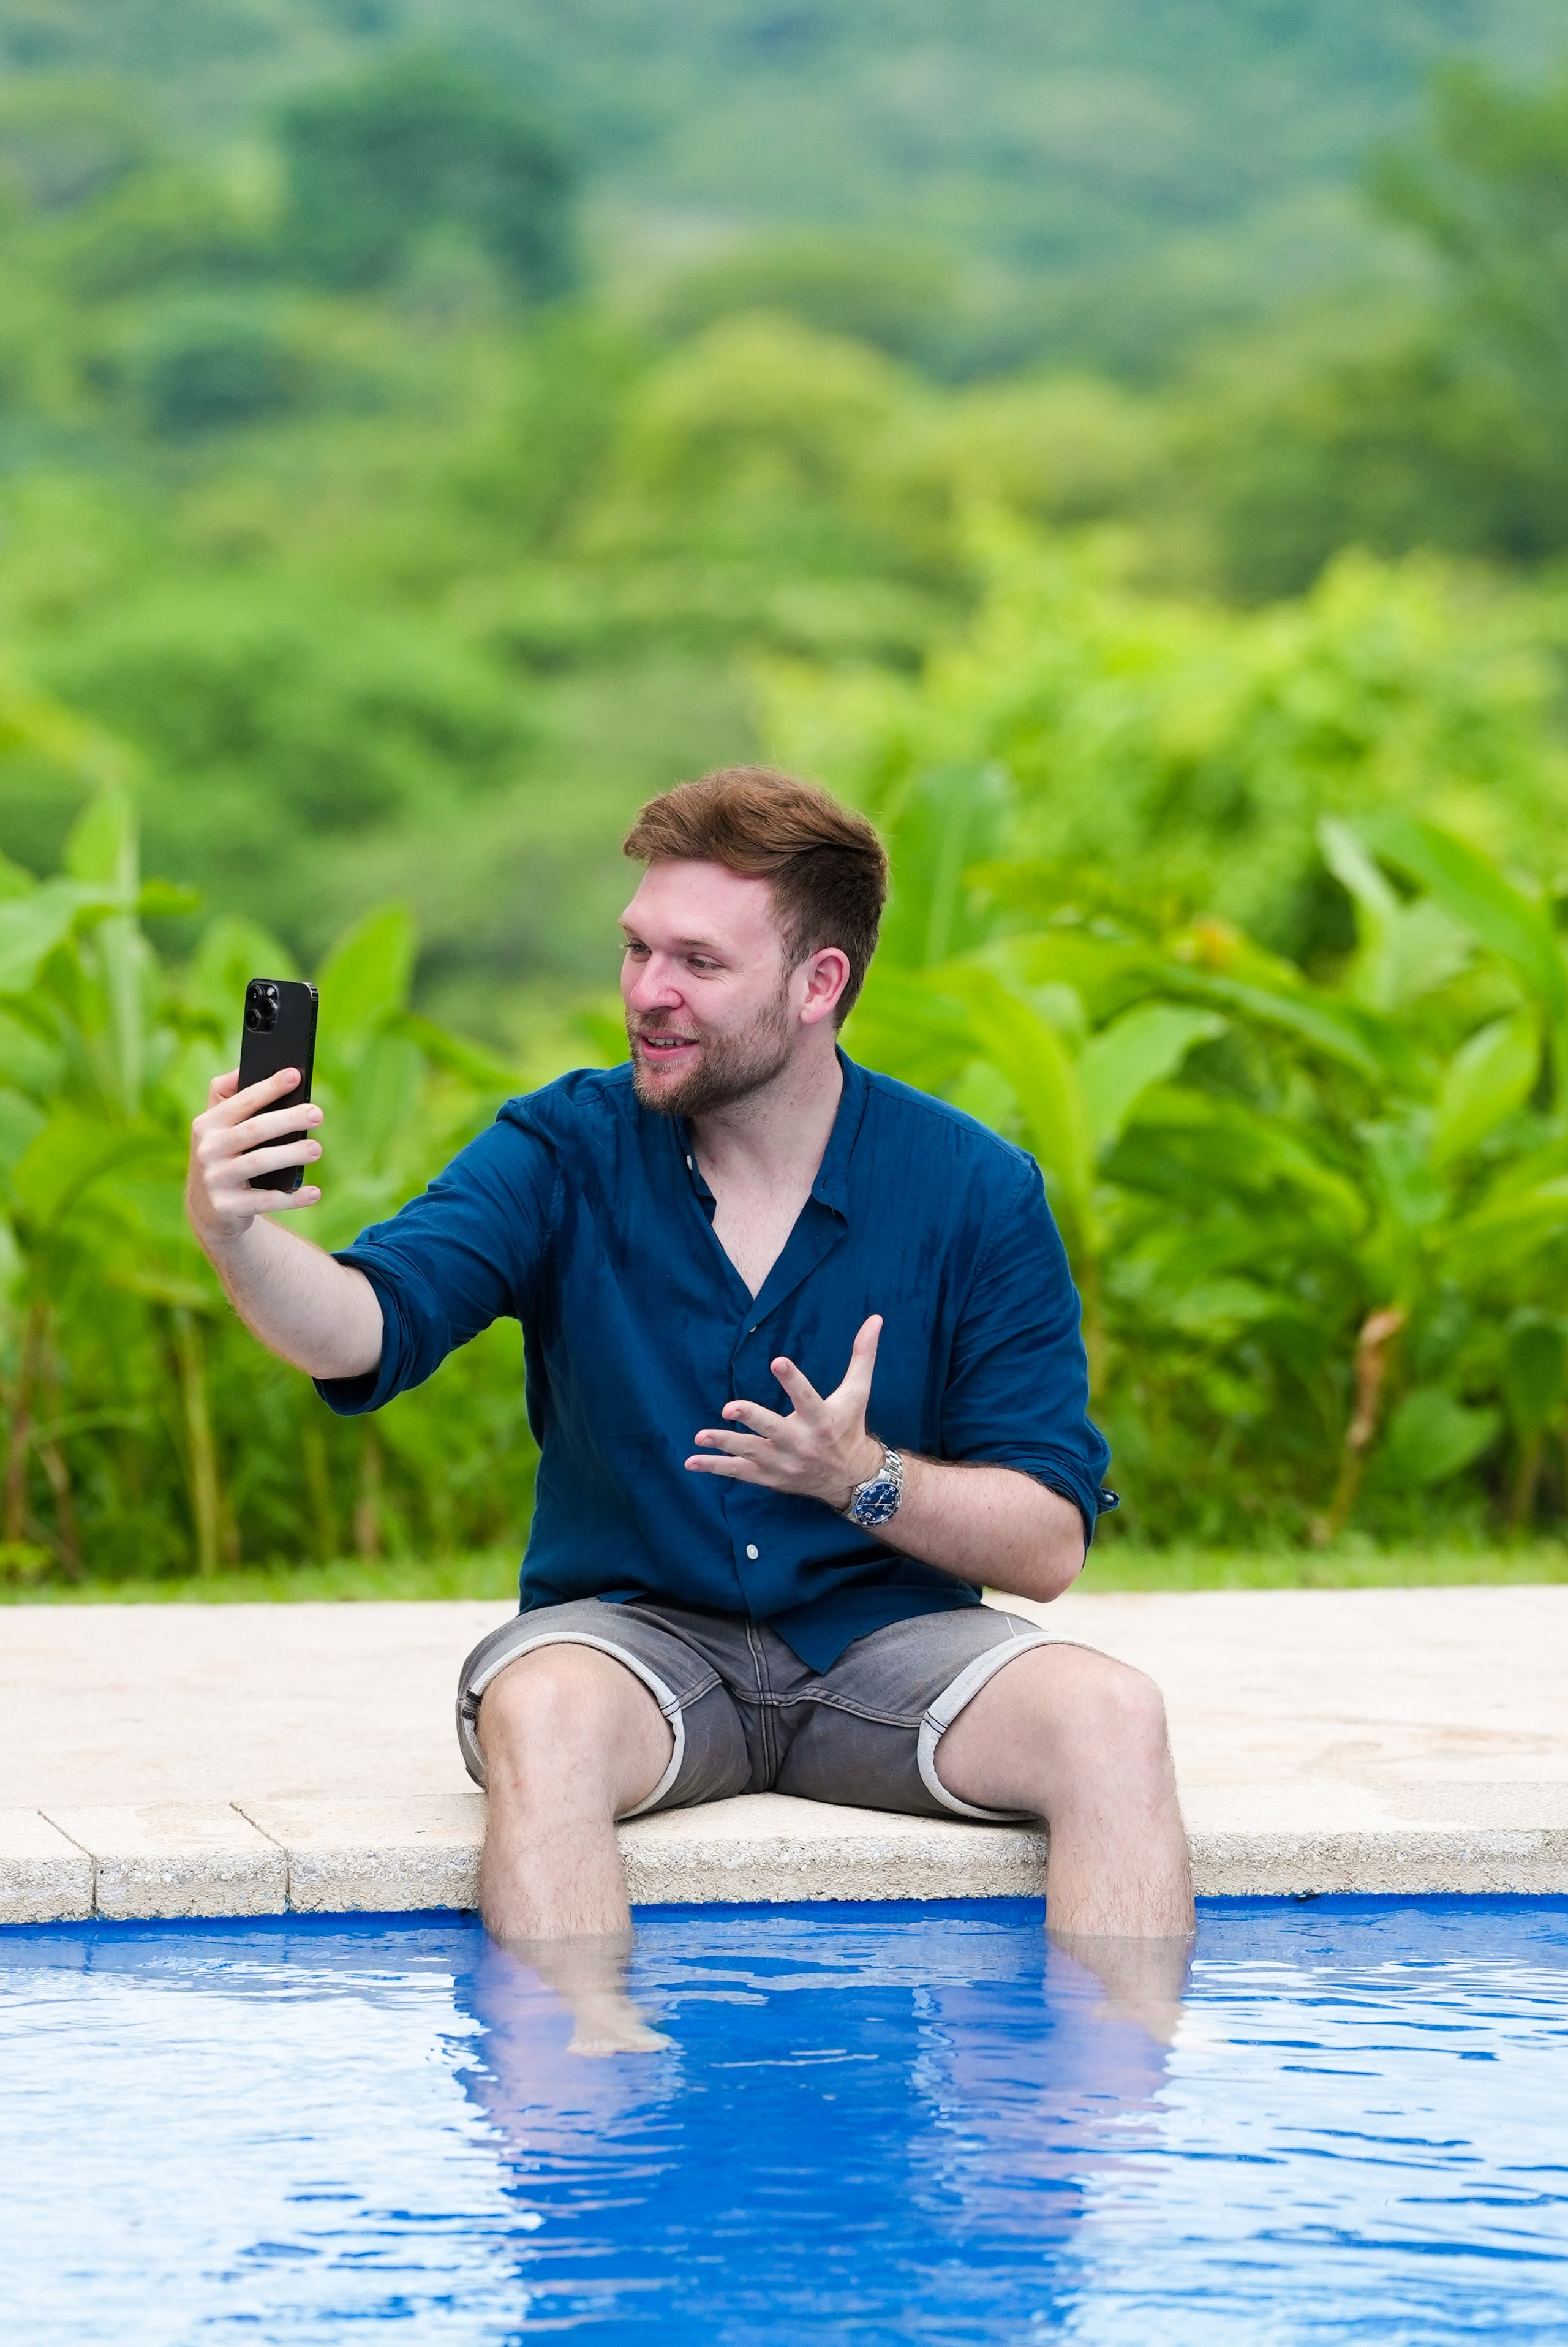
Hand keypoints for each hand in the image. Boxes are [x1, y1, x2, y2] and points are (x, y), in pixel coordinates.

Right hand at [186, 1066, 323, 1248]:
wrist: (206, 1208)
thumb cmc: (222, 1154)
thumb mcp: (215, 1125)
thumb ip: (226, 1094)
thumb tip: (246, 1066)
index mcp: (206, 1124)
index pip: (241, 1102)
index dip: (268, 1088)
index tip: (295, 1075)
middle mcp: (207, 1150)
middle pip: (253, 1131)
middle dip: (287, 1120)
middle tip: (317, 1113)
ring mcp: (214, 1180)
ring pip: (258, 1163)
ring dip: (290, 1155)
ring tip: (316, 1148)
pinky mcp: (226, 1207)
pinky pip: (264, 1201)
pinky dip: (291, 1198)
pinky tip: (314, 1192)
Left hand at [687, 1314, 884, 1509]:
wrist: (851, 1478)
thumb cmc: (850, 1427)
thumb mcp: (858, 1392)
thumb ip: (863, 1355)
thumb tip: (875, 1318)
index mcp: (822, 1419)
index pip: (806, 1396)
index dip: (792, 1379)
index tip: (777, 1361)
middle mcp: (802, 1442)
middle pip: (773, 1429)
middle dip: (752, 1418)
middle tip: (730, 1406)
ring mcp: (784, 1462)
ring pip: (751, 1452)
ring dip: (725, 1444)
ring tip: (700, 1436)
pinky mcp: (770, 1477)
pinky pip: (739, 1473)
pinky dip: (716, 1468)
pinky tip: (691, 1461)